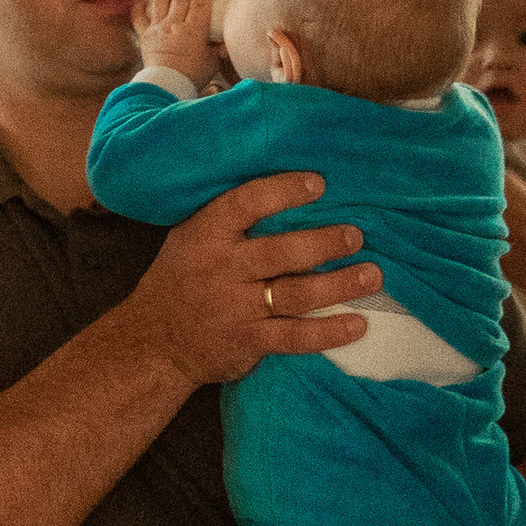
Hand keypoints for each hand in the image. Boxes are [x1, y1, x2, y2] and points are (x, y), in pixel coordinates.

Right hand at [123, 174, 374, 391]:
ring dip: (339, 284)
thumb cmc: (180, 280)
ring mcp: (236, 308)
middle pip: (281, 252)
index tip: (319, 183)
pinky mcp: (249, 342)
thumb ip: (227, 221)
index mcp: (205, 235)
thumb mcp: (190, 239)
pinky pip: (296, 336)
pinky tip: (358, 325)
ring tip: (372, 275)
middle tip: (356, 235)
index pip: (245, 203)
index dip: (282, 191)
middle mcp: (222, 268)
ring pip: (296, 293)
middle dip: (324, 242)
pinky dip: (329, 331)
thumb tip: (284, 192)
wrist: (153, 341)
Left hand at [137, 0, 218, 89]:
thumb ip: (219, 48)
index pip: (200, 1)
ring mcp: (157, 28)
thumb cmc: (192, 77)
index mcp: (193, 30)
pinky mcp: (144, 35)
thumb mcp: (213, 62)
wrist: (166, 87)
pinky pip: (139, 16)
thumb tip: (225, 40)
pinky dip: (140, 5)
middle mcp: (174, 25)